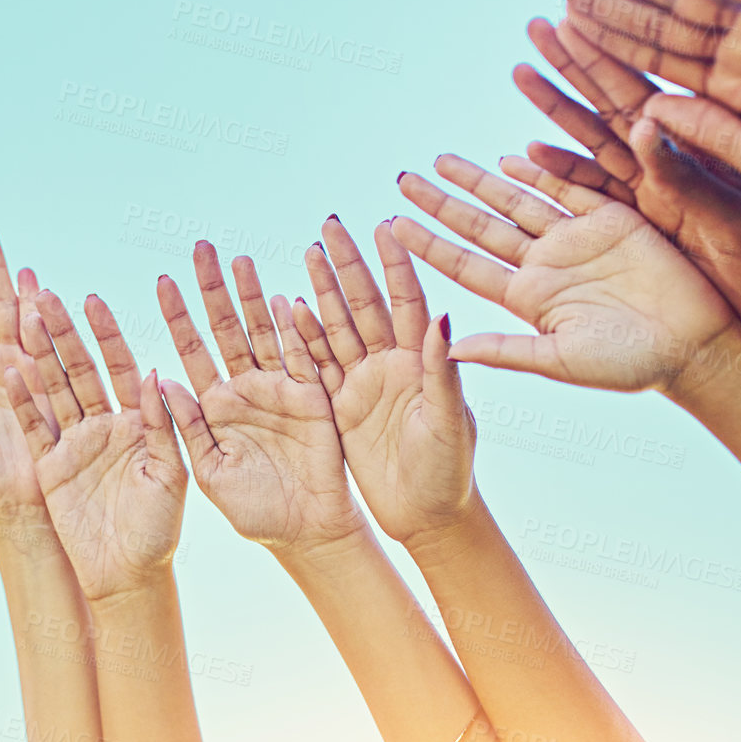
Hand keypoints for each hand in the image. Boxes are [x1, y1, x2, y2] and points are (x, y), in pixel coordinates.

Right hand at [4, 290, 186, 603]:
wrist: (127, 574)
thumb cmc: (160, 529)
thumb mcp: (170, 474)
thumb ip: (164, 426)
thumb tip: (158, 375)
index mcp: (138, 420)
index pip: (121, 366)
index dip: (107, 334)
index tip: (93, 300)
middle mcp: (104, 423)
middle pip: (80, 369)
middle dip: (64, 332)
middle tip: (46, 294)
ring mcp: (75, 442)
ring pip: (53, 390)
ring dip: (38, 356)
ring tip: (22, 317)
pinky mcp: (51, 465)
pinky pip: (35, 428)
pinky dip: (23, 403)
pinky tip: (10, 374)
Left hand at [153, 242, 360, 554]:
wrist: (305, 533)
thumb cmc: (253, 511)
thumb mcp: (207, 471)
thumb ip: (184, 427)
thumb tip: (158, 379)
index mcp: (215, 404)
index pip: (192, 349)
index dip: (178, 316)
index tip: (161, 280)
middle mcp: (246, 388)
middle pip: (227, 328)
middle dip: (214, 289)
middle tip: (201, 247)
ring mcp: (281, 389)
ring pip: (264, 332)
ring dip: (253, 297)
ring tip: (240, 261)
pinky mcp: (314, 398)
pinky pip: (306, 359)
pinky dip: (296, 333)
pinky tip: (284, 302)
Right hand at [290, 219, 477, 548]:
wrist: (426, 517)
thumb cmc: (450, 472)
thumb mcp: (448, 421)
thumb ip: (442, 371)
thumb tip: (444, 318)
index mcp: (424, 362)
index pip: (408, 301)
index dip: (396, 264)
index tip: (384, 225)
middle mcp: (394, 364)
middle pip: (366, 305)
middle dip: (348, 265)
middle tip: (330, 226)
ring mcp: (365, 383)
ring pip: (338, 328)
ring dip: (323, 291)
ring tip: (309, 253)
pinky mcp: (342, 406)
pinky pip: (317, 365)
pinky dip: (303, 337)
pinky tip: (290, 307)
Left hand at [393, 154, 740, 395]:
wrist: (694, 348)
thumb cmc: (629, 366)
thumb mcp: (559, 361)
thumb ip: (505, 350)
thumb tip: (445, 346)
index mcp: (526, 297)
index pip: (465, 264)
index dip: (428, 244)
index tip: (391, 226)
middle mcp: (545, 264)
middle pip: (481, 224)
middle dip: (441, 201)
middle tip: (402, 177)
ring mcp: (576, 240)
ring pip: (517, 200)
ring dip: (479, 180)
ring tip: (441, 161)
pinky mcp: (614, 220)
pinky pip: (570, 188)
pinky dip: (542, 171)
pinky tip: (509, 158)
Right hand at [514, 17, 740, 351]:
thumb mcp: (739, 216)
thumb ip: (687, 176)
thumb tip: (645, 123)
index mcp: (707, 143)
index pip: (651, 84)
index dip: (611, 48)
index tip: (575, 13)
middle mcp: (678, 158)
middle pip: (615, 101)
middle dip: (574, 62)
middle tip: (536, 25)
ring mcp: (658, 189)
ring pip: (597, 139)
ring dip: (558, 108)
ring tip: (522, 72)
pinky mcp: (647, 222)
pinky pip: (595, 191)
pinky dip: (563, 170)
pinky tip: (529, 151)